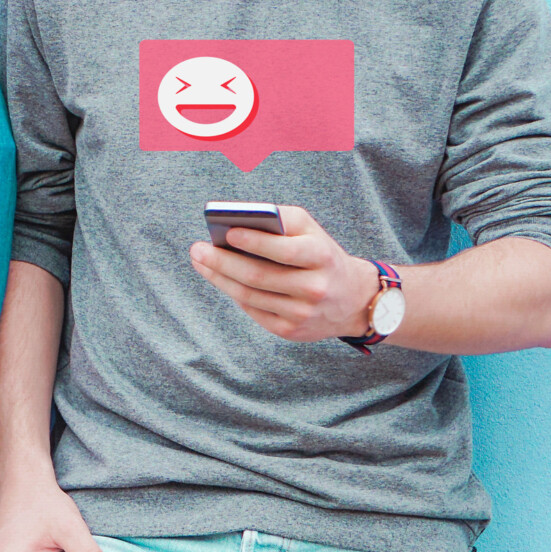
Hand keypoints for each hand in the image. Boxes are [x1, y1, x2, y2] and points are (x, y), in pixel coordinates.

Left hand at [189, 205, 380, 342]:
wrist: (353, 298)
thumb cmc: (322, 256)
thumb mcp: (312, 231)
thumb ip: (281, 220)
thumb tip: (239, 220)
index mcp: (322, 257)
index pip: (284, 250)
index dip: (254, 241)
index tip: (227, 233)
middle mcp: (314, 287)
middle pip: (258, 276)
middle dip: (222, 262)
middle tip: (197, 250)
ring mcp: (302, 313)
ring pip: (250, 296)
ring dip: (219, 278)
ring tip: (200, 262)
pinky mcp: (291, 331)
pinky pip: (253, 311)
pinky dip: (234, 293)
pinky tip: (220, 279)